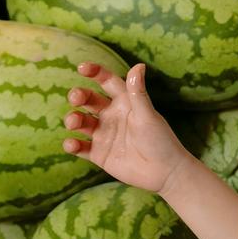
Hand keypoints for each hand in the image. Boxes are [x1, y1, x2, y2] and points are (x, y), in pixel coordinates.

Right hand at [62, 61, 191, 194]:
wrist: (165, 173)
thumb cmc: (161, 140)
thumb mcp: (148, 115)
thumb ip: (138, 93)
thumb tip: (139, 65)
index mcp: (125, 102)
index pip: (107, 82)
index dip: (95, 72)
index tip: (82, 67)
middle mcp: (112, 115)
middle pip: (89, 100)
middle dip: (79, 96)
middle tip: (75, 98)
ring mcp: (104, 134)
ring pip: (81, 122)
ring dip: (73, 119)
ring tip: (74, 122)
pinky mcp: (99, 153)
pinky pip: (80, 147)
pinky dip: (72, 144)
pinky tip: (72, 144)